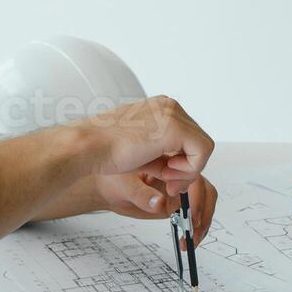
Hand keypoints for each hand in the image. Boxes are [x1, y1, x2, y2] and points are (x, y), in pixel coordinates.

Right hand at [83, 96, 213, 194]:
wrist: (88, 147)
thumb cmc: (105, 149)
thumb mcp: (143, 151)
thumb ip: (164, 155)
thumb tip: (183, 168)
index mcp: (161, 108)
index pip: (188, 137)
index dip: (183, 161)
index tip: (168, 177)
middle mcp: (169, 106)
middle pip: (198, 141)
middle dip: (187, 168)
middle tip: (171, 184)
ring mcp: (173, 114)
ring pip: (203, 147)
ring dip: (188, 170)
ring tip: (167, 180)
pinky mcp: (175, 127)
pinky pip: (202, 151)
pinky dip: (191, 169)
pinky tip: (168, 175)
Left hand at [97, 173, 218, 239]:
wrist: (106, 188)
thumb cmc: (113, 179)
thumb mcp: (124, 186)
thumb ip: (141, 195)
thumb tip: (159, 203)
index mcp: (169, 163)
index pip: (193, 176)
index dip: (195, 196)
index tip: (189, 214)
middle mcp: (178, 175)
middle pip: (205, 190)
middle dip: (204, 211)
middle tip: (193, 229)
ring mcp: (180, 189)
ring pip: (204, 202)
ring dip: (203, 222)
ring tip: (191, 239)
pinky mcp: (177, 203)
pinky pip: (195, 213)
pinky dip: (196, 227)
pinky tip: (187, 239)